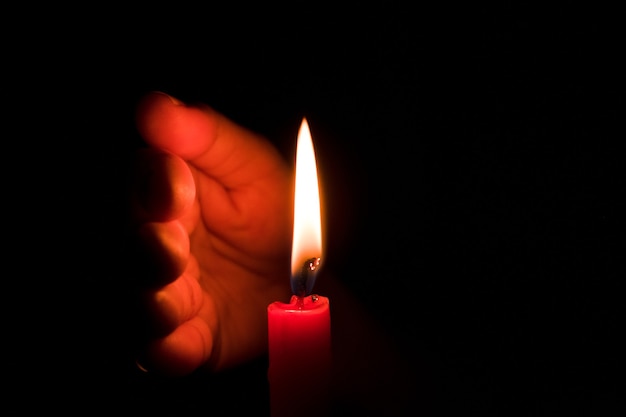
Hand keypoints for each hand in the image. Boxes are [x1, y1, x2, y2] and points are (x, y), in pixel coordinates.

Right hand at [130, 91, 292, 374]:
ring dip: (150, 302)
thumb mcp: (254, 170)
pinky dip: (167, 352)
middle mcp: (160, 244)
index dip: (155, 185)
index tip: (176, 184)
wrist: (304, 278)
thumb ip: (210, 139)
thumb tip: (156, 105)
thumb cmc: (274, 215)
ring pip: (137, 302)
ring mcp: (168, 294)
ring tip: (173, 298)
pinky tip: (180, 345)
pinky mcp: (185, 339)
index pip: (145, 183)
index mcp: (172, 196)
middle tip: (171, 244)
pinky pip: (162, 353)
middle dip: (148, 248)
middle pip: (132, 246)